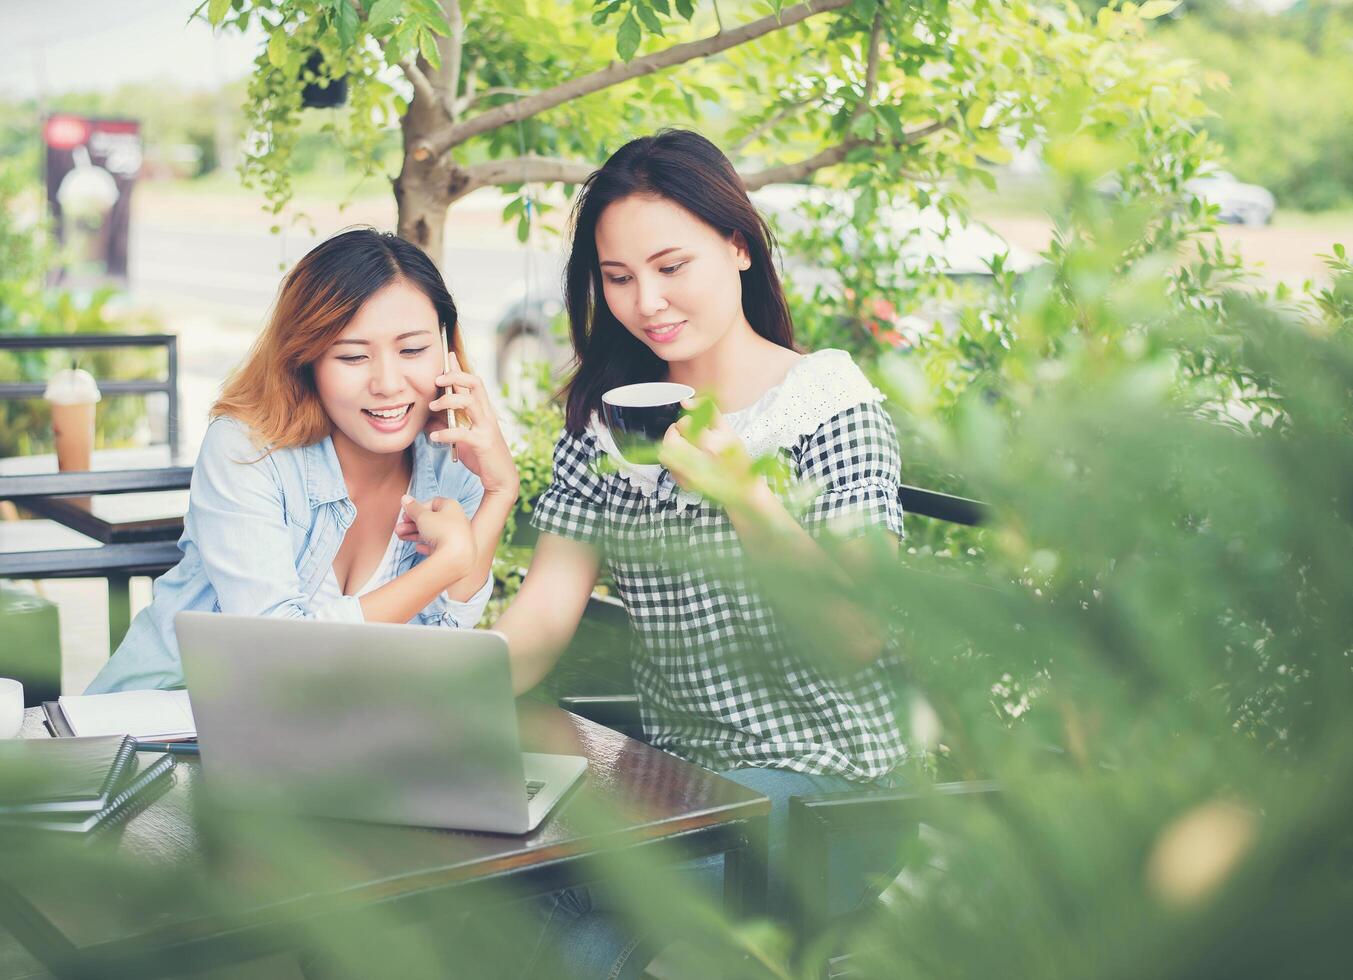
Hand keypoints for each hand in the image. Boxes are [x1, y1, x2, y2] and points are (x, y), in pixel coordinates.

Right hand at [396, 495, 476, 575]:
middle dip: (412, 524)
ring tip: (400, 537)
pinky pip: (438, 546)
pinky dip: (427, 546)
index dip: (418, 508)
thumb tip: (405, 498)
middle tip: (398, 528)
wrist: (457, 557)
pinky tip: (418, 548)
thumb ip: (412, 508)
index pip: (433, 502)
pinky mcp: (454, 550)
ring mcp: (456, 536)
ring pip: (432, 532)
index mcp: (452, 506)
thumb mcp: (423, 516)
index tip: (407, 514)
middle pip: (431, 519)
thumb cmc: (442, 531)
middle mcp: (457, 519)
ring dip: (415, 534)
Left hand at [426, 363, 519, 500]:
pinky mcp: (483, 443)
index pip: (472, 383)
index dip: (459, 368)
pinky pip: (463, 433)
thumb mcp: (461, 438)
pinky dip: (446, 433)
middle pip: (475, 383)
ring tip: (432, 407)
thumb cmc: (481, 457)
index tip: (447, 355)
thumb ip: (447, 426)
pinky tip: (433, 437)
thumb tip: (427, 420)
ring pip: (470, 402)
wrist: (502, 479)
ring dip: (448, 400)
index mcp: (482, 411)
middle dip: (455, 376)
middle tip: (436, 379)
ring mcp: (486, 427)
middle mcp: (486, 415)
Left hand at [658, 401, 773, 514]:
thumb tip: (685, 402)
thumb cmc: (738, 459)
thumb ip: (708, 409)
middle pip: (669, 441)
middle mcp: (697, 462)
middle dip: (674, 434)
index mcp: (709, 445)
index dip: (684, 422)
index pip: (682, 426)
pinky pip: (669, 467)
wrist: (742, 490)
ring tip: (689, 448)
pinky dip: (675, 461)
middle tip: (685, 434)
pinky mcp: (685, 484)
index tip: (691, 424)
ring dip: (673, 447)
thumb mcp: (727, 429)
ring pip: (665, 454)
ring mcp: (689, 476)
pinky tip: (690, 461)